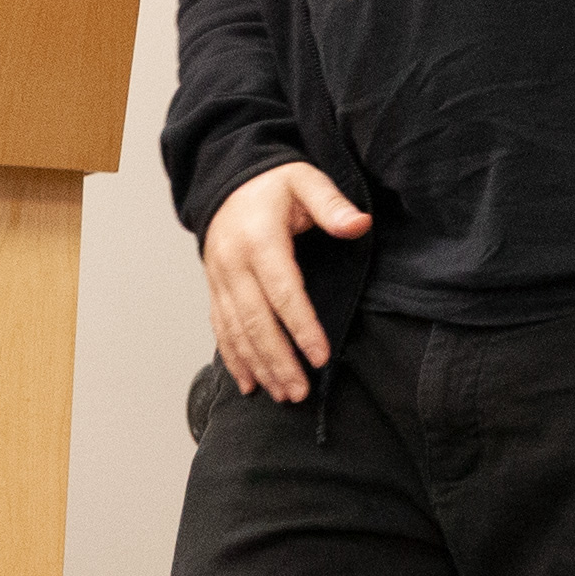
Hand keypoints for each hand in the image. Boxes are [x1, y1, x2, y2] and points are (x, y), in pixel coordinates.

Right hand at [201, 160, 370, 404]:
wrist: (227, 182)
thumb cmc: (274, 185)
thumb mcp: (306, 181)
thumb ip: (332, 204)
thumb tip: (360, 224)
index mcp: (259, 239)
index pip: (283, 291)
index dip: (301, 326)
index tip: (320, 356)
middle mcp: (233, 263)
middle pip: (256, 320)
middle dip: (278, 360)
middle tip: (300, 392)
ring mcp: (219, 279)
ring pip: (236, 331)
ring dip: (258, 366)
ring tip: (283, 394)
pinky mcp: (214, 289)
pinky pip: (221, 328)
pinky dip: (234, 358)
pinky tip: (248, 384)